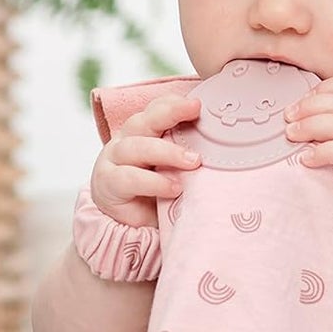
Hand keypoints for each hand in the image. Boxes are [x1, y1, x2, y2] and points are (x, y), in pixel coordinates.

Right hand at [90, 94, 201, 227]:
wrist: (133, 228)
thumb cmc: (159, 194)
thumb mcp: (177, 170)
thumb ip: (189, 155)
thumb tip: (224, 144)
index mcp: (143, 133)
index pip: (155, 109)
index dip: (174, 104)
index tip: (196, 104)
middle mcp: (126, 141)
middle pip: (144, 120)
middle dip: (170, 113)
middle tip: (195, 111)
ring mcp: (113, 161)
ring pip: (136, 147)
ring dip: (167, 152)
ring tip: (193, 162)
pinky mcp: (108, 184)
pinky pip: (130, 178)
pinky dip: (154, 182)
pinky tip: (174, 188)